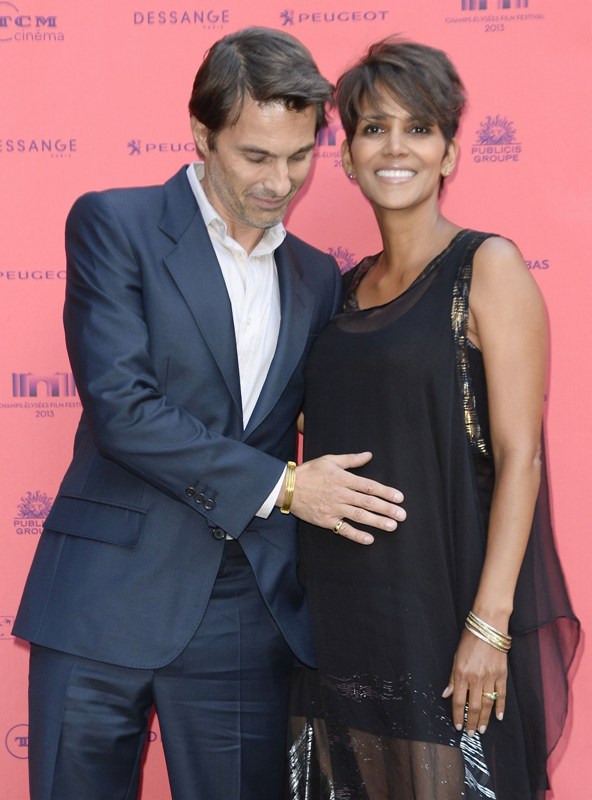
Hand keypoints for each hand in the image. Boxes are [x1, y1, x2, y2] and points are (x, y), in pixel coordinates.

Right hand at [288, 452, 405, 544]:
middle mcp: (341, 494)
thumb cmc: (309, 472)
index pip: (369, 486)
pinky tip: (369, 538)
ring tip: (392, 525)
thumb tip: (368, 455)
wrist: (287, 488)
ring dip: (377, 521)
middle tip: (402, 515)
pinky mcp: (326, 521)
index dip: (386, 492)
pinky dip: (357, 535)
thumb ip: (351, 459)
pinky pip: (344, 529)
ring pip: (359, 516)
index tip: (399, 497)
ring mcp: (334, 509)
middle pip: (368, 502)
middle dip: (387, 508)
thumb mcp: (329, 460)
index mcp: (343, 479)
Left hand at [442, 628, 506, 735]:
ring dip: (485, 719)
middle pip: (474, 706)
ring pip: (488, 704)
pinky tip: (499, 717)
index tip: (457, 726)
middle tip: (470, 734)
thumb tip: (447, 694)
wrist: (488, 627)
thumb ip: (452, 678)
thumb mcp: (456, 657)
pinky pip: (502, 695)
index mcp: (462, 673)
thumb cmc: (470, 639)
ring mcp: (490, 677)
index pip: (459, 701)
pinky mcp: (502, 675)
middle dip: (472, 722)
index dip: (458, 715)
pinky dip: (500, 707)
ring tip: (482, 730)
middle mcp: (476, 678)